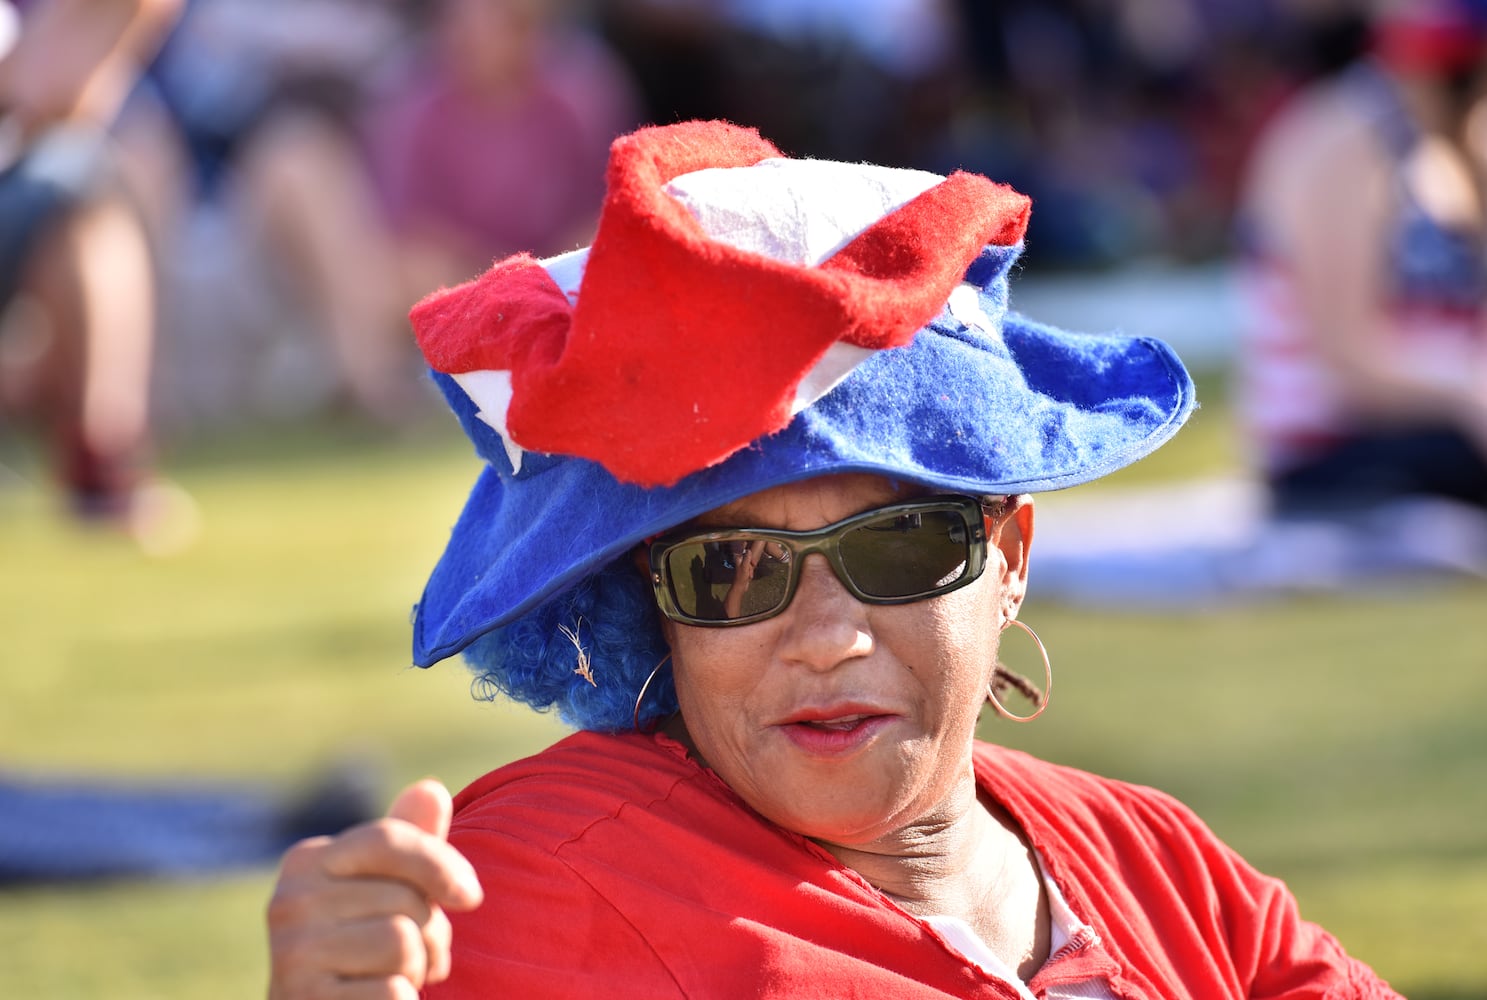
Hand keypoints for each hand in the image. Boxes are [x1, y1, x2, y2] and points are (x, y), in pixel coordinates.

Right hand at [267, 779, 483, 998]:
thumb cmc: (366, 950)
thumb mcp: (389, 890)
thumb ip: (411, 843)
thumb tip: (431, 789)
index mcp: (307, 861)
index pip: (389, 839)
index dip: (443, 865)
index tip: (471, 897)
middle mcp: (289, 901)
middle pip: (405, 898)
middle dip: (432, 933)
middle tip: (421, 958)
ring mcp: (292, 955)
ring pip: (402, 943)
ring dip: (417, 970)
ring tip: (400, 979)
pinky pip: (393, 992)